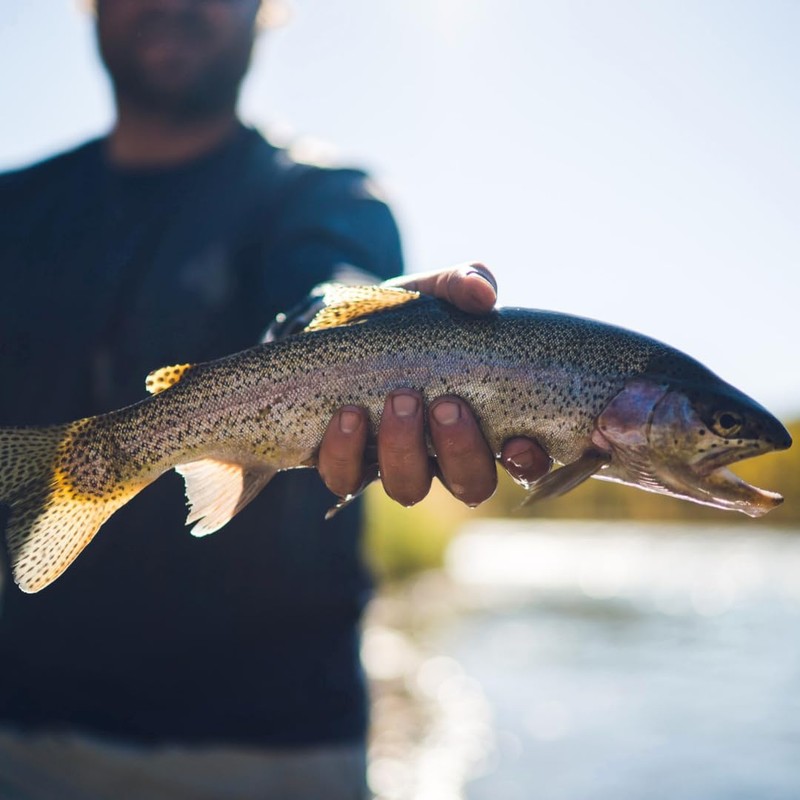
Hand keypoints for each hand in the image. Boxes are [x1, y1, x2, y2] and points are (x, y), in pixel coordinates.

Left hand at [317, 263, 550, 506]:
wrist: (342, 322)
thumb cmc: (408, 316)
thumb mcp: (437, 291)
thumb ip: (465, 284)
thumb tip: (484, 294)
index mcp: (484, 422)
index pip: (524, 462)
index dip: (528, 462)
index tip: (518, 442)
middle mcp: (445, 455)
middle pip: (470, 484)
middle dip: (460, 451)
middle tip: (445, 404)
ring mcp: (396, 462)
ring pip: (409, 488)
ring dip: (404, 449)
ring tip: (400, 398)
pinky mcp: (346, 463)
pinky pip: (346, 478)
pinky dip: (346, 452)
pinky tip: (347, 414)